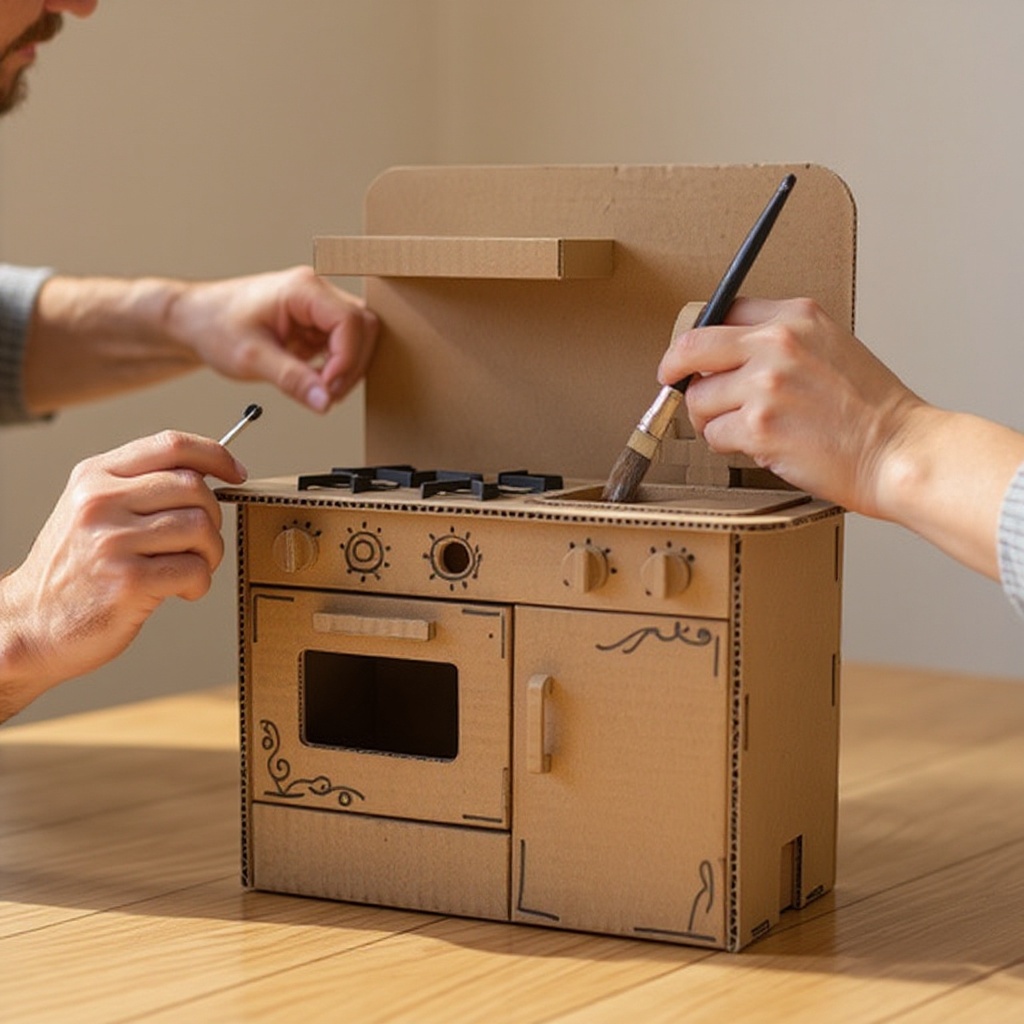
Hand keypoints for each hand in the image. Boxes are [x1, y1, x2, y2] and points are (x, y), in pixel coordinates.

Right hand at [0, 431, 245, 718]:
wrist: (30, 625)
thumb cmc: (73, 570)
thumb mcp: (92, 511)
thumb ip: (139, 487)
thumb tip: (208, 475)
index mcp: (95, 477)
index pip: (171, 445)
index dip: (215, 455)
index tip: (236, 473)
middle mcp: (101, 502)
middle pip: (194, 487)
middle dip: (213, 517)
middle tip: (201, 543)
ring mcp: (113, 541)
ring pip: (201, 528)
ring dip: (210, 553)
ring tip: (191, 568)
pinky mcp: (127, 581)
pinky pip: (194, 569)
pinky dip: (199, 583)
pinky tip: (181, 591)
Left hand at [167, 266, 378, 412]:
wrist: (194, 320)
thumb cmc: (214, 326)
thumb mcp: (251, 358)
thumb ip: (292, 379)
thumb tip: (324, 402)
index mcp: (303, 289)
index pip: (350, 322)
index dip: (347, 360)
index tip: (327, 389)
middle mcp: (316, 291)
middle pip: (363, 328)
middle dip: (351, 366)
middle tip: (325, 393)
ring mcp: (318, 306)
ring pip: (358, 338)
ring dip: (345, 368)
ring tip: (317, 387)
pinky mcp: (316, 322)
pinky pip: (343, 344)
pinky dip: (335, 367)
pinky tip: (312, 376)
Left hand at [658, 297, 921, 517]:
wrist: (897, 450)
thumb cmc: (869, 410)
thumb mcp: (829, 346)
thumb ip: (778, 341)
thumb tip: (721, 353)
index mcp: (796, 316)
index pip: (722, 311)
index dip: (698, 339)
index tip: (690, 355)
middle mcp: (778, 343)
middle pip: (691, 348)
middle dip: (675, 371)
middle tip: (672, 384)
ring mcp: (766, 385)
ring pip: (699, 399)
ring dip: (712, 420)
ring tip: (746, 429)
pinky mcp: (759, 426)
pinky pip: (713, 435)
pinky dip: (727, 446)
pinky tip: (759, 446)